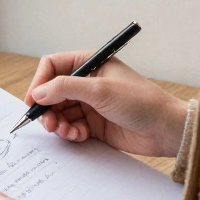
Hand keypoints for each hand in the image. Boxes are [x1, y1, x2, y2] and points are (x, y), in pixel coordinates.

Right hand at [24, 51, 187, 156]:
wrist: (166, 129)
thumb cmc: (141, 102)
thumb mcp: (100, 90)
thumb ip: (65, 88)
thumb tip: (38, 92)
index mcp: (90, 63)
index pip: (53, 66)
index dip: (39, 82)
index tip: (33, 101)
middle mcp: (87, 82)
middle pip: (52, 92)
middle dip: (47, 108)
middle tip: (48, 123)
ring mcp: (90, 104)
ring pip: (60, 112)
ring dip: (58, 123)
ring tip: (65, 131)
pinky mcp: (94, 124)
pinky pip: (71, 127)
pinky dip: (70, 133)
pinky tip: (77, 135)